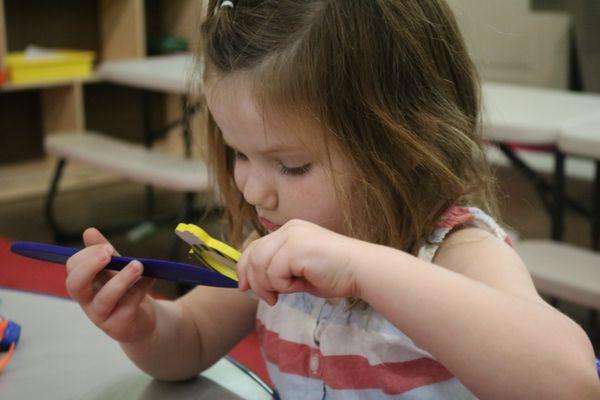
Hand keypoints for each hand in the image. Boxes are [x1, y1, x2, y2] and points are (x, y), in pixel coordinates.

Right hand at [65, 228, 156, 342]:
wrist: (145, 321)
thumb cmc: (126, 292)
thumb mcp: (116, 270)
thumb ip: (103, 252)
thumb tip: (88, 231)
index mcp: (84, 285)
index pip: (73, 268)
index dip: (87, 256)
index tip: (108, 248)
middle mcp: (88, 302)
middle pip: (75, 285)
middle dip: (90, 266)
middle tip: (109, 253)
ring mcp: (103, 316)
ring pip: (105, 298)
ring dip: (122, 279)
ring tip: (138, 265)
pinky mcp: (121, 326)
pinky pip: (129, 305)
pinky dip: (142, 288)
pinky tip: (151, 277)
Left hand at [237, 219, 359, 304]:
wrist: (361, 270)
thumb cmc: (335, 274)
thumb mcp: (300, 271)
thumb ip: (278, 270)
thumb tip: (254, 282)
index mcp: (289, 231)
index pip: (255, 246)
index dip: (244, 267)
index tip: (244, 287)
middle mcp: (288, 229)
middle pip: (253, 256)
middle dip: (255, 282)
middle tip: (270, 299)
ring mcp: (291, 236)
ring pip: (260, 265)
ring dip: (271, 285)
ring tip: (290, 291)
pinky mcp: (295, 247)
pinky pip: (274, 273)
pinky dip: (284, 286)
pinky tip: (300, 286)